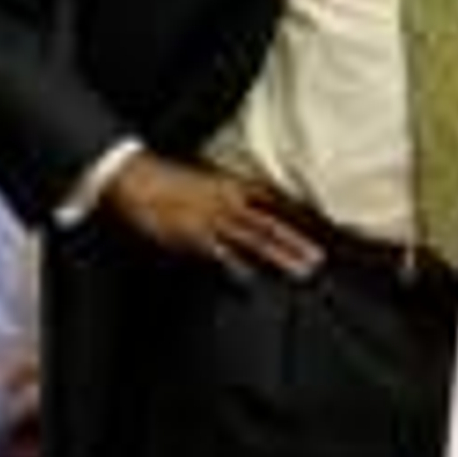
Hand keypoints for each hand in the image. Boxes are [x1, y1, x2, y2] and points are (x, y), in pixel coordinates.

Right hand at [107, 152, 324, 278]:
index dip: (299, 218)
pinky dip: (236, 267)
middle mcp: (229, 201)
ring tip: (300, 271)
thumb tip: (251, 206)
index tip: (321, 231)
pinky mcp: (193, 234)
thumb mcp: (209, 182)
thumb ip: (233, 195)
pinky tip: (250, 280)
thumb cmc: (169, 181)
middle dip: (296, 243)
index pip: (276, 202)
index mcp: (234, 186)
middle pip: (271, 224)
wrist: (136, 176)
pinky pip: (220, 254)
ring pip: (254, 238)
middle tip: (319, 259)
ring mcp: (213, 218)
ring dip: (279, 256)